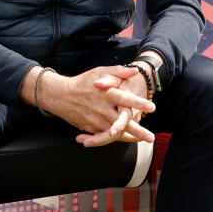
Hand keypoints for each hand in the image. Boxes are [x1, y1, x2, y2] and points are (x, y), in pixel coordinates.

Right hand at [20, 65, 154, 145]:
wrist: (60, 96)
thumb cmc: (84, 82)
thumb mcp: (100, 72)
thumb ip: (118, 72)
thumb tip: (135, 71)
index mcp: (106, 93)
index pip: (125, 99)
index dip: (139, 103)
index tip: (152, 108)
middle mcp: (102, 109)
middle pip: (122, 122)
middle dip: (138, 131)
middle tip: (151, 138)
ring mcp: (96, 121)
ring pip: (115, 133)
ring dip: (129, 138)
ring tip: (142, 140)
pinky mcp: (90, 128)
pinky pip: (105, 136)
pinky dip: (117, 138)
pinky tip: (129, 139)